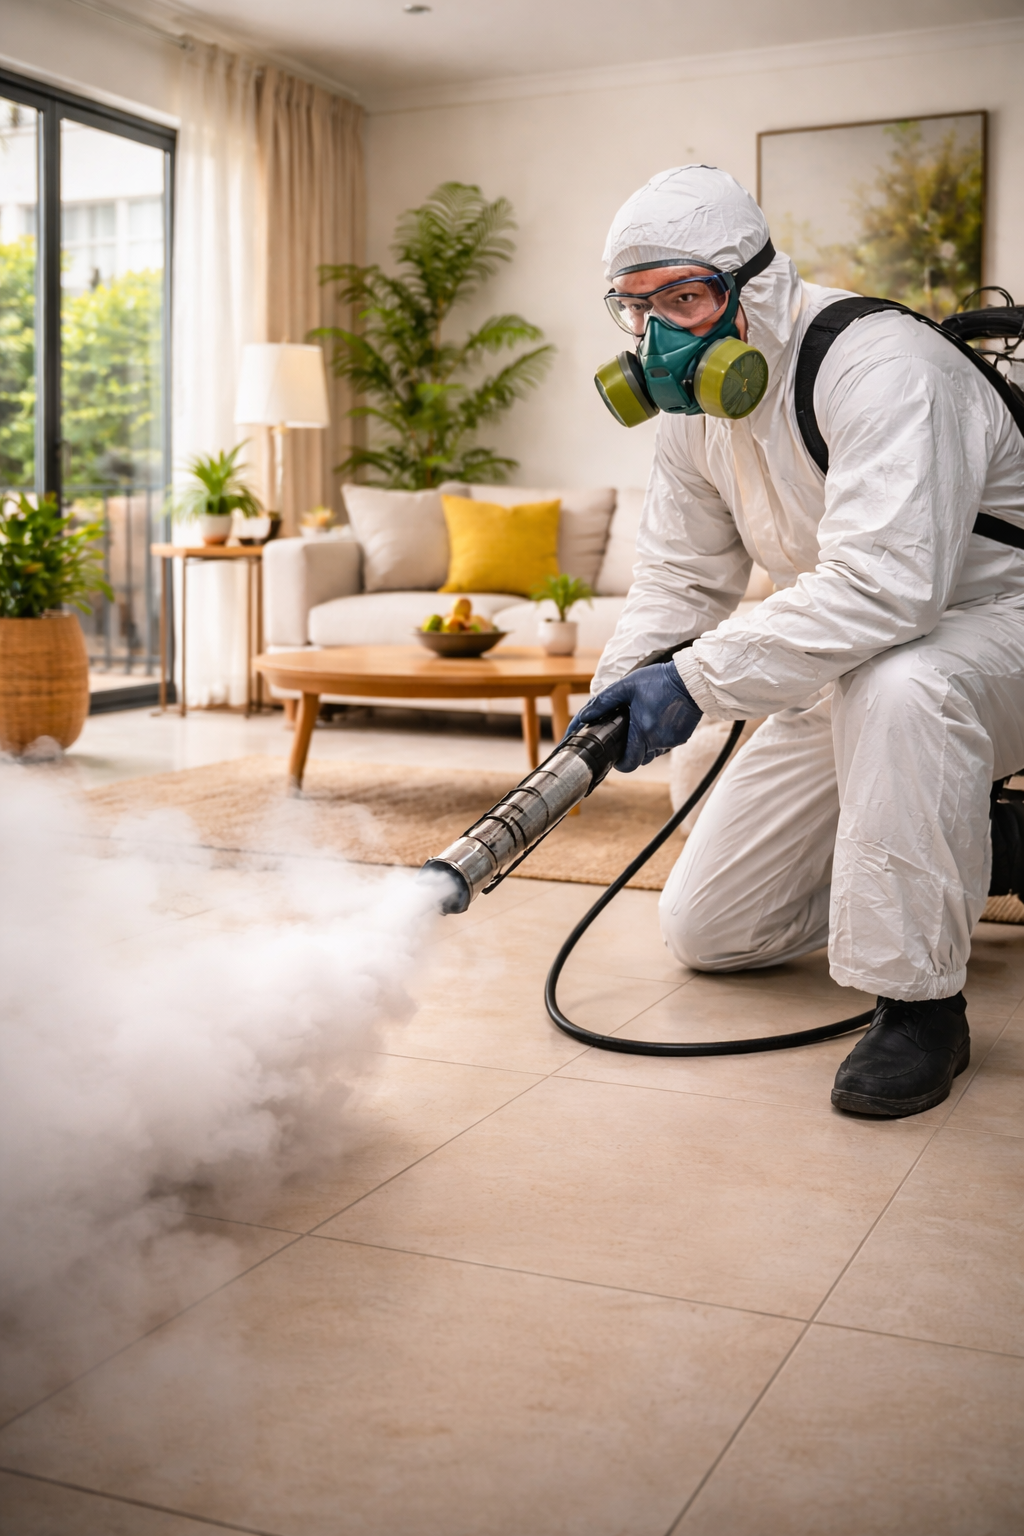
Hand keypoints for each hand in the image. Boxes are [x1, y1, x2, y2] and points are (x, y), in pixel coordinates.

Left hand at [567, 661, 701, 771]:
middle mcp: (658, 741)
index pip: (628, 764)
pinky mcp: (682, 738)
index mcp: (642, 731)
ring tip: (644, 725)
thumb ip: (603, 702)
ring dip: (646, 745)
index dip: (620, 764)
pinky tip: (658, 722)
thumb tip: (584, 717)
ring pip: (653, 753)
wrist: (691, 680)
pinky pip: (665, 745)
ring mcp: (671, 741)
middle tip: (628, 736)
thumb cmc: (659, 681)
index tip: (616, 756)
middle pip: (640, 760)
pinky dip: (659, 739)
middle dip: (632, 752)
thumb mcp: (626, 686)